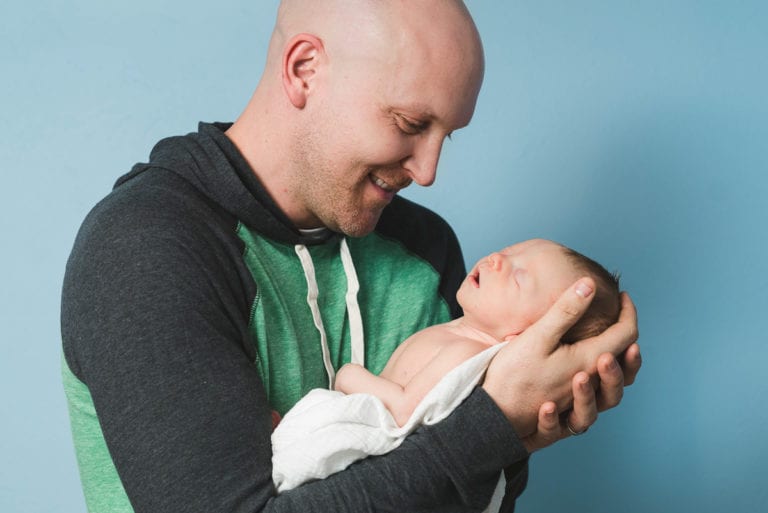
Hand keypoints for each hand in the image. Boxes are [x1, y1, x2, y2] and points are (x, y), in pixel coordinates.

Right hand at [482, 279, 638, 442]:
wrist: (496, 412)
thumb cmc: (514, 374)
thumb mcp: (538, 336)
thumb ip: (566, 310)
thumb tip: (590, 284)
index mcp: (590, 360)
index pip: (626, 334)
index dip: (628, 311)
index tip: (622, 296)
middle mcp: (591, 381)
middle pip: (625, 358)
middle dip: (628, 331)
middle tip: (621, 313)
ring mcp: (580, 396)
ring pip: (614, 379)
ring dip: (621, 359)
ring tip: (618, 344)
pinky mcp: (567, 405)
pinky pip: (598, 396)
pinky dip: (604, 379)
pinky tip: (593, 369)